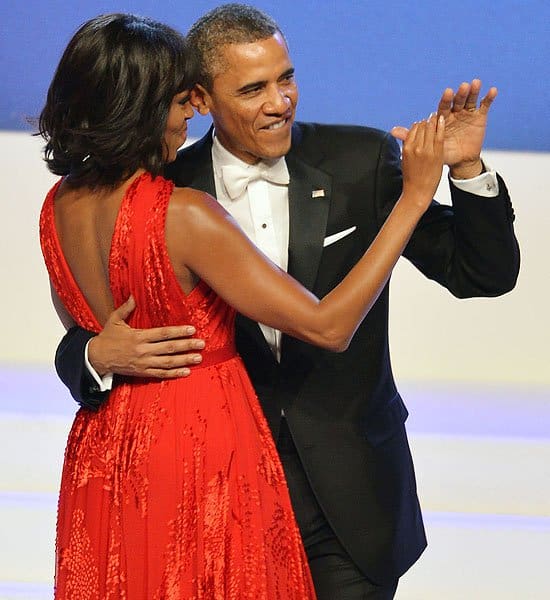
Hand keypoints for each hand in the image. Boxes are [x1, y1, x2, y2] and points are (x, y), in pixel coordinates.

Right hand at [88, 296, 204, 377]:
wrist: (96, 358)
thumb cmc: (107, 338)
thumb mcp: (114, 320)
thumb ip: (125, 308)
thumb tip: (133, 295)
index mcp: (138, 336)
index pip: (163, 334)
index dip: (178, 332)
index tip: (191, 329)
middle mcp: (143, 350)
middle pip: (169, 348)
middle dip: (187, 346)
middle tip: (201, 344)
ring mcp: (143, 363)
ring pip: (168, 362)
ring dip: (184, 360)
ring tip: (198, 358)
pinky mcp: (142, 372)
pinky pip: (160, 374)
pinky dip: (174, 374)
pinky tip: (186, 372)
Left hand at [391, 79, 496, 177]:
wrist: (459, 162)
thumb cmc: (441, 153)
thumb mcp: (426, 146)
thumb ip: (410, 136)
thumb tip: (392, 131)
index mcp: (442, 117)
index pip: (443, 107)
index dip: (446, 100)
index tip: (447, 93)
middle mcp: (455, 112)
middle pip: (457, 100)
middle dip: (459, 94)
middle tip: (461, 87)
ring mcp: (468, 113)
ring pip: (470, 99)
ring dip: (473, 91)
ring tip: (475, 84)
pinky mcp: (480, 117)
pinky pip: (484, 105)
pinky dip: (488, 98)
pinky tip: (492, 90)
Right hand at [400, 113, 444, 209]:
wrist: (418, 192)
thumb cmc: (412, 178)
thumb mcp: (405, 159)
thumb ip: (407, 145)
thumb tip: (407, 135)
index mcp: (407, 148)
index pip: (414, 128)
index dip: (420, 124)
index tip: (424, 125)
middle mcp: (415, 147)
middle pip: (422, 125)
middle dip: (428, 122)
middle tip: (432, 121)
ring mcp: (426, 149)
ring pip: (430, 127)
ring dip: (434, 122)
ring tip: (438, 120)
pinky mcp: (437, 153)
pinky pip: (439, 134)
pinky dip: (441, 125)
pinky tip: (443, 120)